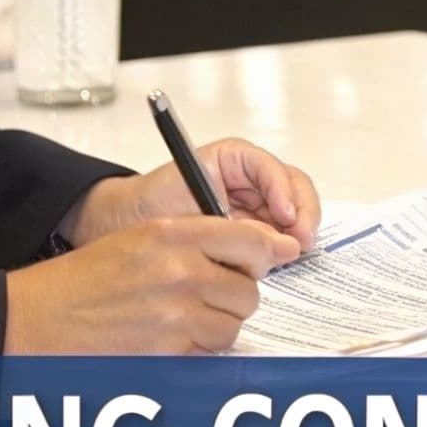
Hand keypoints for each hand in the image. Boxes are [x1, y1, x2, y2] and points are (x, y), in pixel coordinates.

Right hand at [3, 216, 299, 353]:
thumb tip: (266, 249)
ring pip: (233, 324)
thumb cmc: (83, 282)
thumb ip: (199, 240)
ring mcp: (177, 315)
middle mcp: (180, 271)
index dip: (265, 253)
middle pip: (249, 289)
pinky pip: (210, 353)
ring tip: (180, 320)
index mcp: (172, 234)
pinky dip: (198, 351)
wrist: (35, 319)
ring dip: (216, 326)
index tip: (267, 260)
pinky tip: (168, 340)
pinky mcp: (170, 353)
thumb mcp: (141, 240)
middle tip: (205, 297)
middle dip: (233, 296)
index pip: (251, 239)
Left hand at [63, 138, 320, 250]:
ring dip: (297, 236)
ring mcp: (255, 209)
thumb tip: (270, 238)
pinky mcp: (252, 236)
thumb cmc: (148, 205)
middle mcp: (251, 182)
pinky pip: (278, 241)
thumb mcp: (187, 202)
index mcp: (235, 161)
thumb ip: (229, 219)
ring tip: (289, 256)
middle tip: (300, 242)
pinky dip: (284, 252)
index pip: (274, 170)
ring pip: (295, 217)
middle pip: (296, 191)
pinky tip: (278, 265)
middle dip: (303, 215)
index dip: (284, 192)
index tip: (285, 217)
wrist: (123, 226)